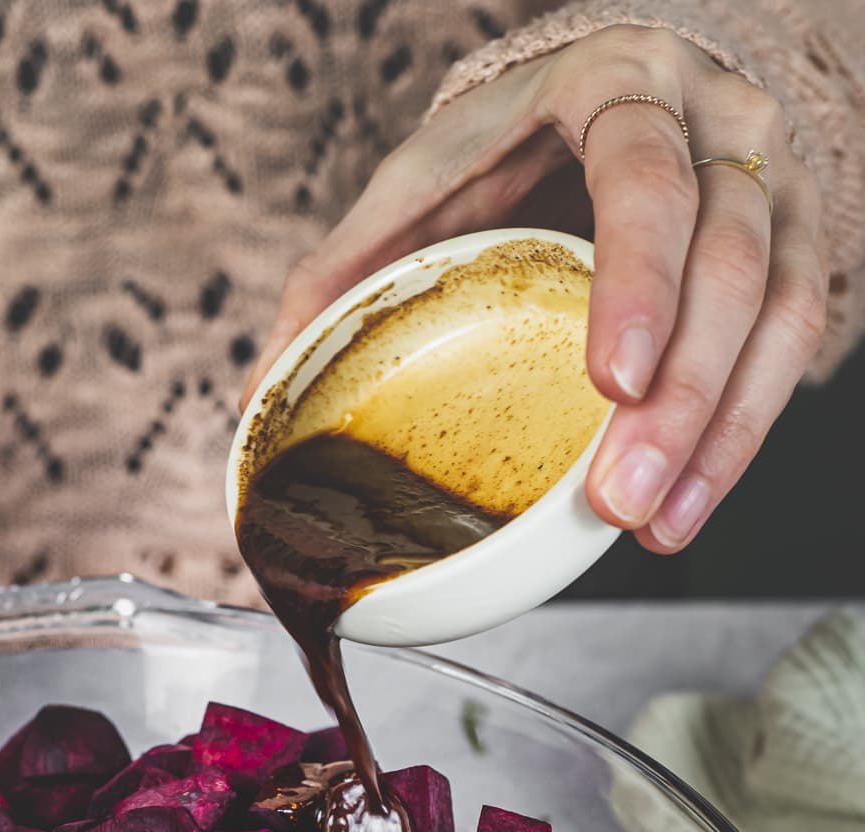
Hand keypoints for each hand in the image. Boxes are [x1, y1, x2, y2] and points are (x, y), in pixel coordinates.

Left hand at [246, 26, 827, 554]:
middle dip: (680, 397)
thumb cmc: (520, 137)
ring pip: (778, 312)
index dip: (638, 285)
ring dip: (717, 433)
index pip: (645, 181)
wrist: (635, 81)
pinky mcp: (799, 243)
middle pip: (727, 264)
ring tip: (656, 523)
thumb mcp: (428, 173)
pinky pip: (795, 344)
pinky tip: (688, 503)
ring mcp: (771, 184)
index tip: (611, 385)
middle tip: (622, 496)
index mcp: (614, 88)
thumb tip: (261, 383)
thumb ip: (349, 263)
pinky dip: (740, 435)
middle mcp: (714, 125)